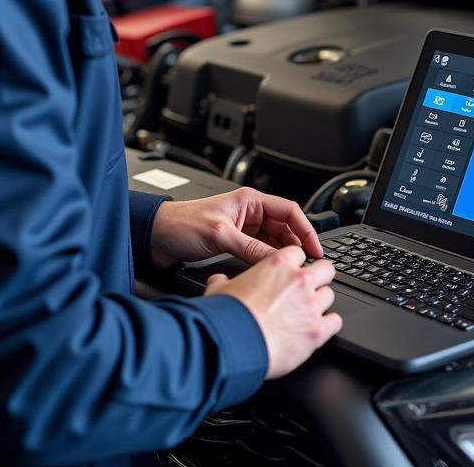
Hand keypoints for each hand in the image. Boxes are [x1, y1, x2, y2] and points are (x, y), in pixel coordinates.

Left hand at [149, 187, 324, 269]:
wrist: (157, 237)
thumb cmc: (182, 225)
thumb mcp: (221, 236)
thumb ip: (250, 248)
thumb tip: (276, 261)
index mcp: (250, 201)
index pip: (289, 211)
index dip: (306, 229)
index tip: (315, 248)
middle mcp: (250, 213)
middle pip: (285, 227)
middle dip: (297, 245)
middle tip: (306, 265)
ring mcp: (243, 228)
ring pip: (274, 241)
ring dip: (283, 255)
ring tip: (292, 270)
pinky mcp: (236, 242)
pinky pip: (260, 251)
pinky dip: (268, 261)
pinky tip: (272, 272)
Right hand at [206, 246, 342, 378]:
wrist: (235, 344)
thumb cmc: (227, 316)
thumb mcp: (219, 289)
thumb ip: (224, 281)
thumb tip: (218, 281)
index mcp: (278, 264)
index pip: (299, 252)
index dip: (296, 262)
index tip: (293, 270)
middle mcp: (299, 280)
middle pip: (326, 269)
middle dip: (319, 276)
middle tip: (310, 287)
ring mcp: (311, 305)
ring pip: (330, 295)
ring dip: (321, 302)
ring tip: (309, 312)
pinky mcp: (317, 331)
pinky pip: (336, 321)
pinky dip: (329, 325)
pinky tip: (319, 328)